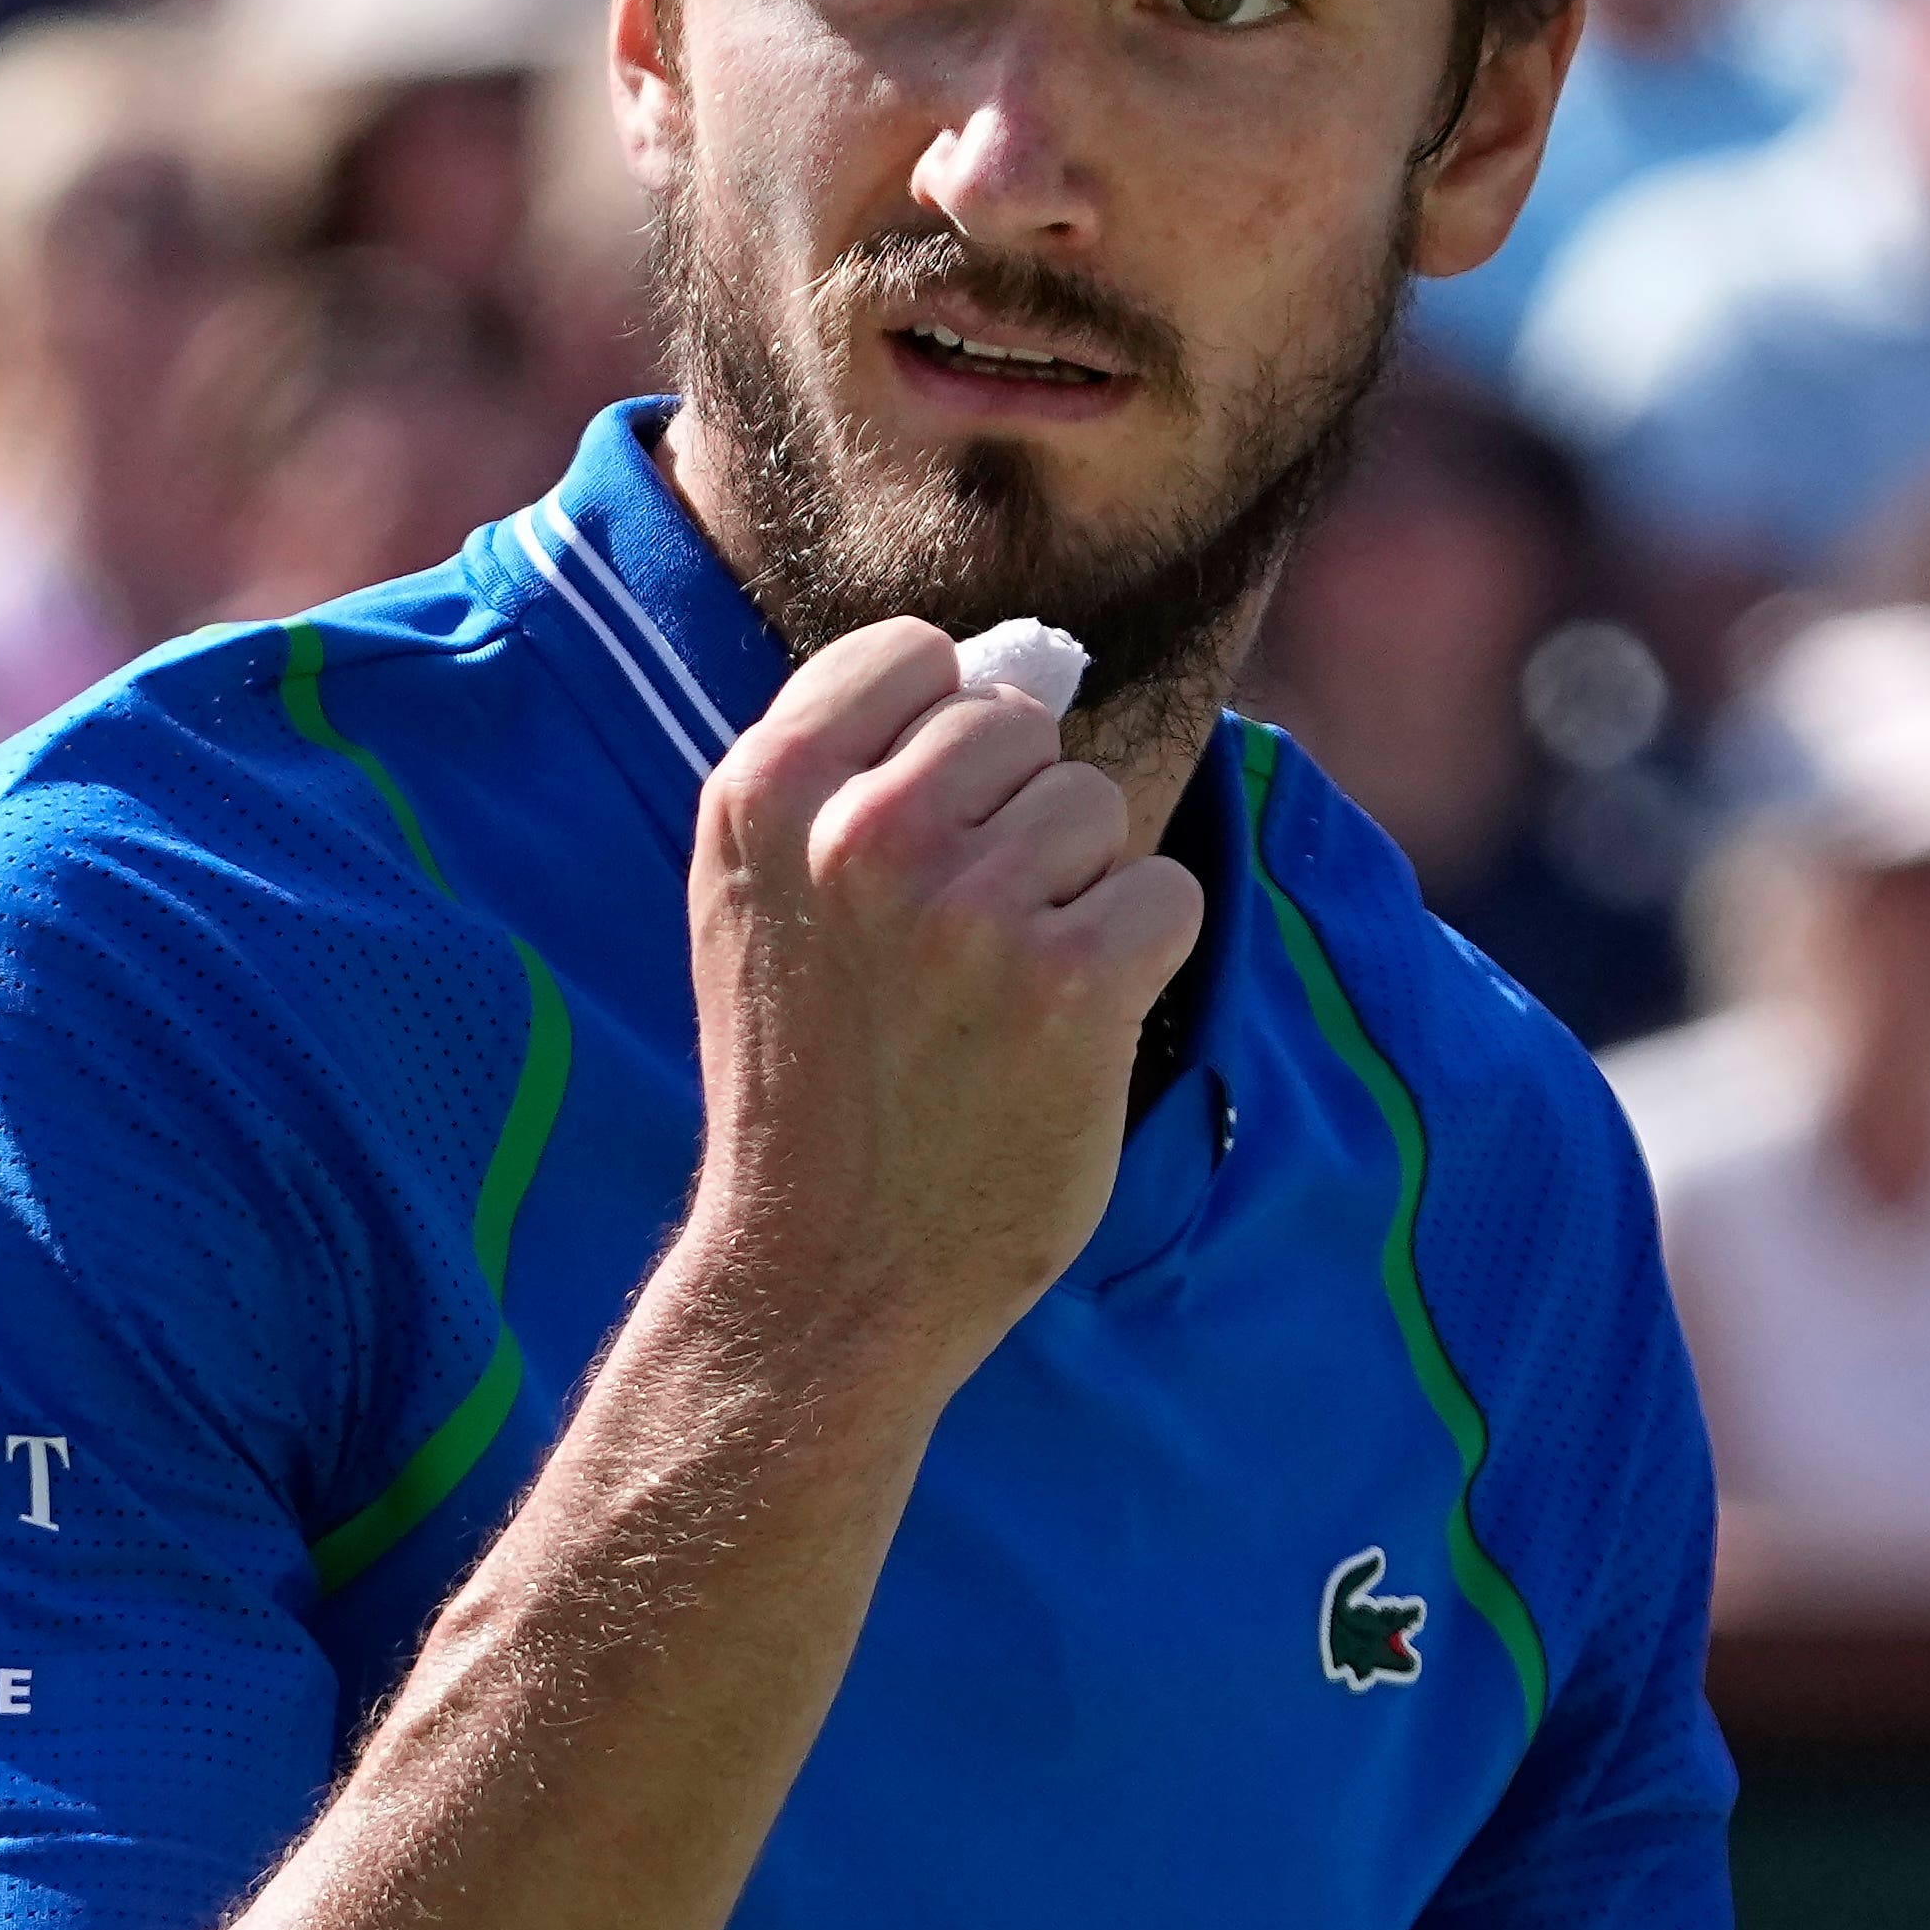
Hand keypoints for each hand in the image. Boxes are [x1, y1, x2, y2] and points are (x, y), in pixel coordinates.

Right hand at [675, 622, 1199, 1380]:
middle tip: (956, 949)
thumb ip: (852, 778)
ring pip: (1096, 806)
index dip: (942, 734)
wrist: (824, 1274)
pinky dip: (1138, 956)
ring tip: (999, 998)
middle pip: (1018, 728)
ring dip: (1076, 892)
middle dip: (1014, 819)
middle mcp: (863, 833)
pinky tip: (1066, 1031)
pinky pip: (1166, 891)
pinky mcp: (1072, 983)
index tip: (922, 830)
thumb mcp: (765, 901)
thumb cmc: (810, 1080)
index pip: (912, 654)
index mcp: (764, 794)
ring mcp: (970, 909)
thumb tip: (1025, 668)